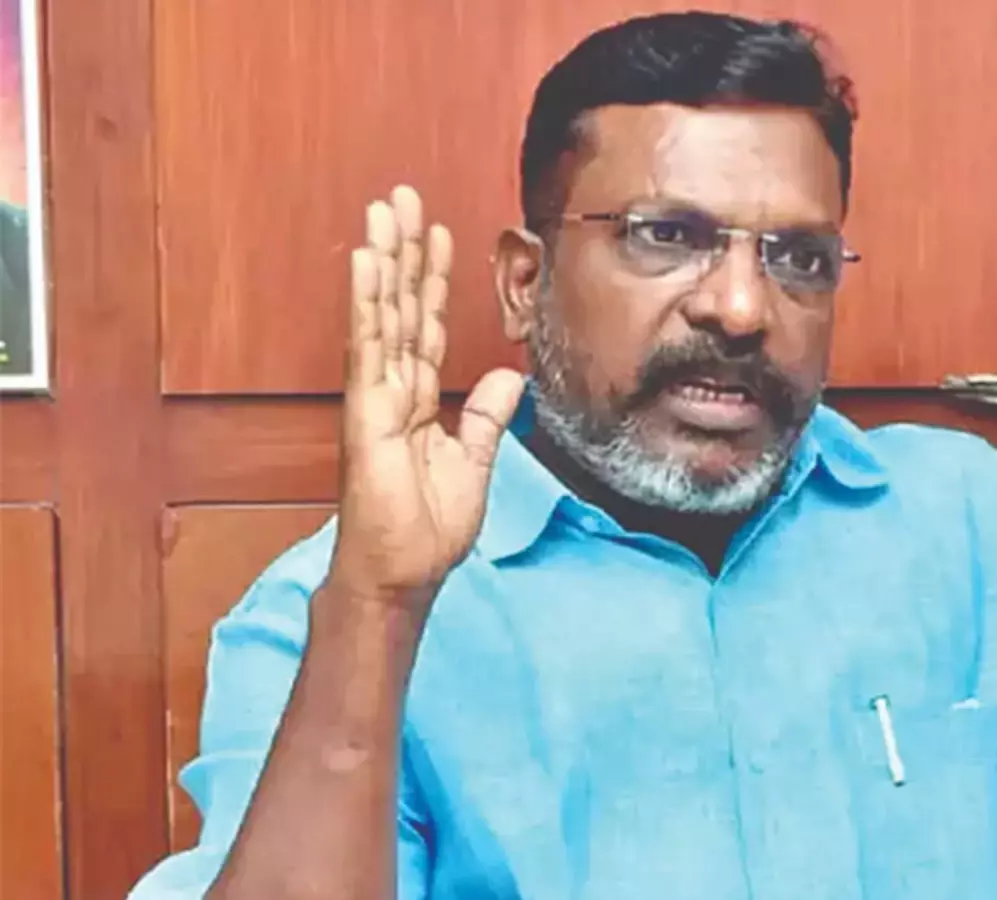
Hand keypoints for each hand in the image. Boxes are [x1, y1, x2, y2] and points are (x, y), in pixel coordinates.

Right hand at [329, 185, 523, 607]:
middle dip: (404, 252)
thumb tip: (506, 379)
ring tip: (383, 210)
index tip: (436, 234)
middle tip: (401, 197)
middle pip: (402, 308)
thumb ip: (484, 419)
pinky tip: (367, 262)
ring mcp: (375, 397)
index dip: (433, 280)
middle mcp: (392, 390)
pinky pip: (368, 347)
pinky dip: (367, 302)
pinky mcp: (365, 412)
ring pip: (381, 315)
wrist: (403, 574)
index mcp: (418, 402)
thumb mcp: (474, 465)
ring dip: (383, 260)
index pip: (428, 327)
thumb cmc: (427, 531)